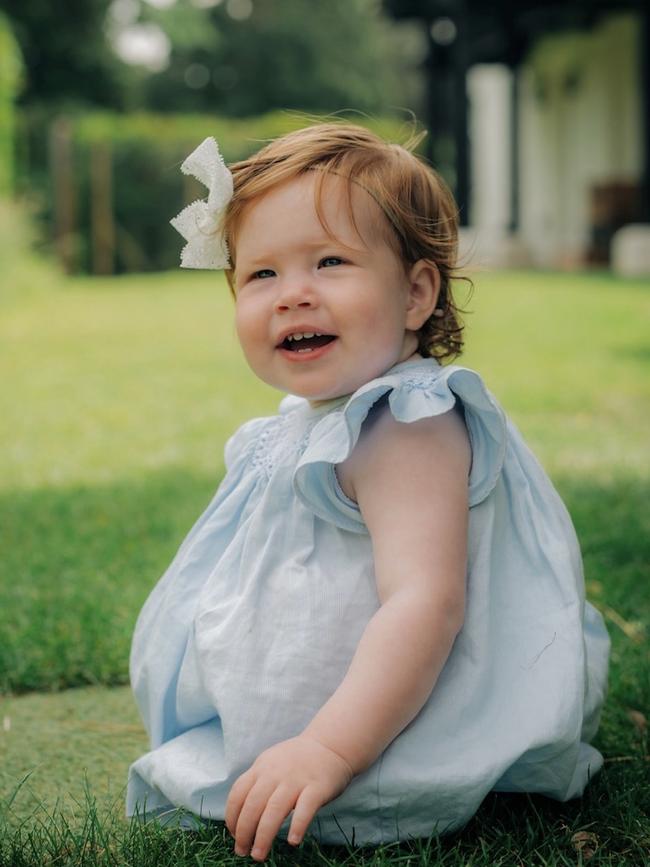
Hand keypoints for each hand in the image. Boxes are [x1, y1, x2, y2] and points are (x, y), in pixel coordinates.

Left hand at [225, 735, 353, 860]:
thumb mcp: (271, 763)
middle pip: (253, 805)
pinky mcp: (317, 788)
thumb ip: (257, 783)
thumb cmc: (297, 761)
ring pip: (275, 810)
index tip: (234, 835)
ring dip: (264, 836)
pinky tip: (293, 841)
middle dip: (244, 832)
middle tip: (242, 852)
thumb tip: (240, 818)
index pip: (238, 794)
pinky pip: (305, 808)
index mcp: (262, 767)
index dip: (232, 817)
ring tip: (258, 855)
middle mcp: (276, 773)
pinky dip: (298, 825)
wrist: (330, 745)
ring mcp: (296, 780)